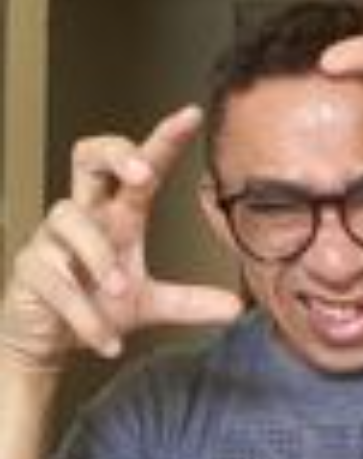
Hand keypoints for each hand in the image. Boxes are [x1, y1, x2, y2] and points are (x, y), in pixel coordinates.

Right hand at [0, 106, 241, 367]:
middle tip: (141, 175)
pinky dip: (85, 314)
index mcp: (116, 216)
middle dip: (114, 155)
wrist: (49, 340)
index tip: (191, 117)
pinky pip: (55, 281)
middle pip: (87, 156)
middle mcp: (84, 217)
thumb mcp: (150, 305)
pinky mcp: (29, 269)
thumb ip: (190, 302)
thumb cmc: (97, 304)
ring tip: (120, 291)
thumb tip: (237, 308)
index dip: (162, 142)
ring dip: (98, 256)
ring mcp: (50, 239)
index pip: (138, 169)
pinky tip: (106, 342)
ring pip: (68, 220)